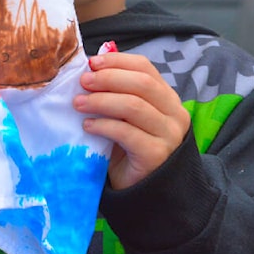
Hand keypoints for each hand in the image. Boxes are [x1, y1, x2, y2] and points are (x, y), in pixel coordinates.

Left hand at [75, 52, 189, 189]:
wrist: (144, 191)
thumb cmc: (131, 149)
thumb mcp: (126, 116)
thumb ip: (118, 92)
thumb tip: (93, 64)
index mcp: (167, 98)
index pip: (145, 68)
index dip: (117, 61)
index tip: (92, 63)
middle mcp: (174, 114)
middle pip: (141, 84)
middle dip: (108, 78)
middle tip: (83, 82)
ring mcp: (169, 135)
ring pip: (133, 106)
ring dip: (101, 101)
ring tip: (79, 103)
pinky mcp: (156, 155)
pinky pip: (126, 133)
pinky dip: (103, 125)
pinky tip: (88, 126)